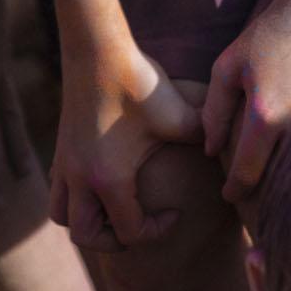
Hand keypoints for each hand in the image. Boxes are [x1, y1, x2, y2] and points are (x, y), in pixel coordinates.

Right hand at [53, 39, 202, 247]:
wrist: (97, 49)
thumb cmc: (138, 83)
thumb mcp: (181, 117)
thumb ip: (208, 140)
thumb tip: (232, 155)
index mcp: (110, 179)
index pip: (129, 233)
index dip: (158, 232)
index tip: (175, 214)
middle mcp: (81, 178)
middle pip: (86, 236)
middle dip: (115, 240)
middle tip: (140, 224)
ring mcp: (66, 163)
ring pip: (62, 216)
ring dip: (88, 222)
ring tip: (116, 210)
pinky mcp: (61, 148)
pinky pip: (59, 190)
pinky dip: (77, 198)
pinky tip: (105, 181)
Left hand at [204, 0, 290, 199]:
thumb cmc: (274, 32)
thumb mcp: (229, 65)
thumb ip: (214, 110)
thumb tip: (209, 149)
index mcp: (266, 117)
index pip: (247, 173)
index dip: (235, 191)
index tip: (229, 198)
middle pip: (279, 180)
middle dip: (264, 193)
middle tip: (252, 201)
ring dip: (290, 180)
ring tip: (276, 186)